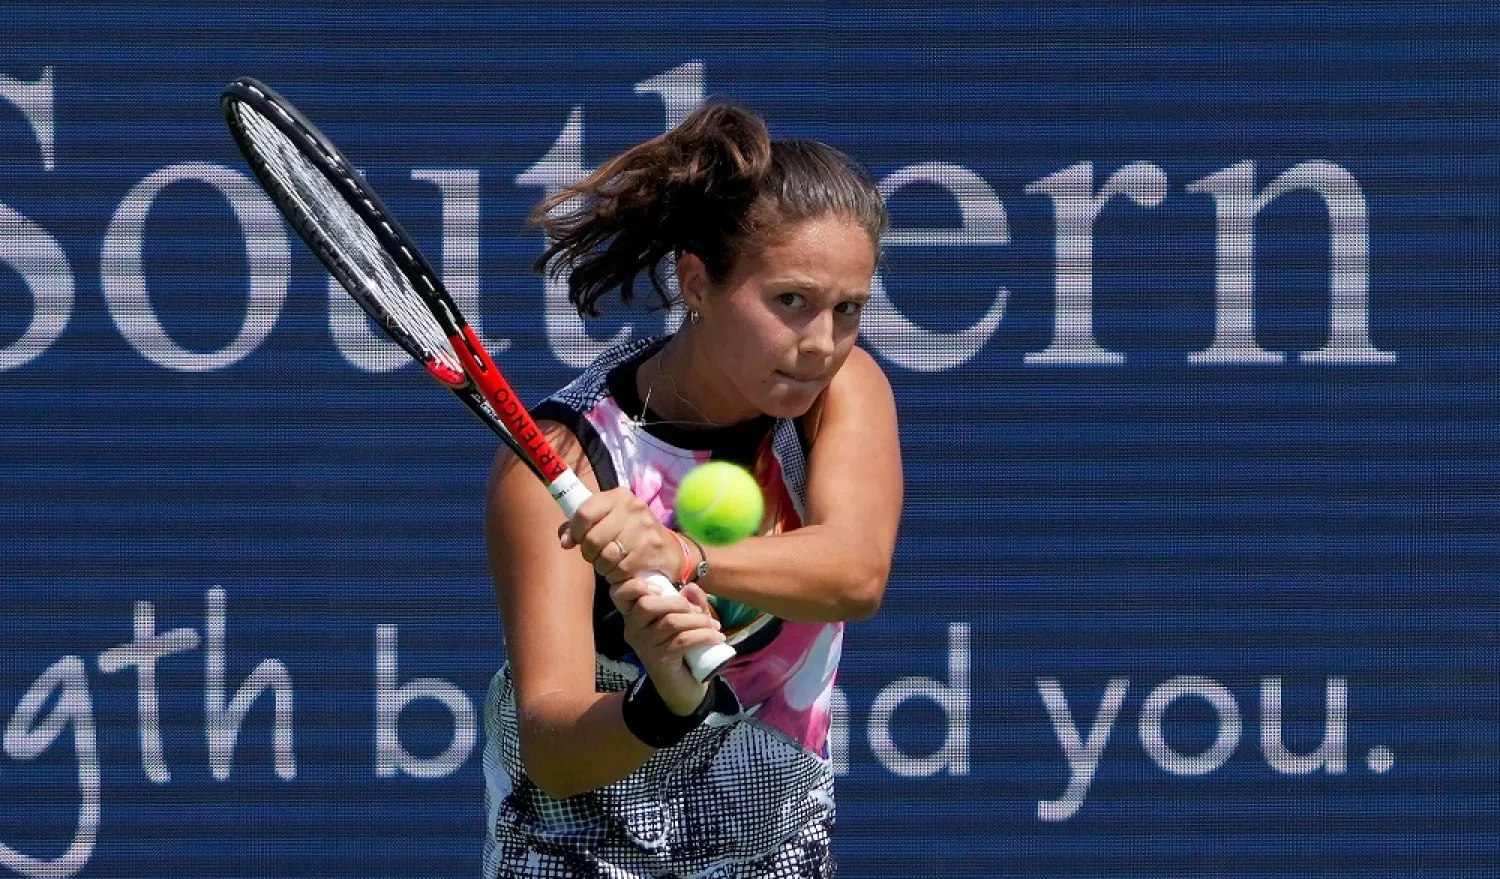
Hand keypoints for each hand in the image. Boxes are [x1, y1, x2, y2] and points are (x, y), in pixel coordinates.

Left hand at [559, 486, 687, 584]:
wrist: (669, 550)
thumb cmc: (630, 534)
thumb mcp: (607, 521)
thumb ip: (580, 526)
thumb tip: (565, 541)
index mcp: (618, 496)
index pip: (584, 512)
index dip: (575, 531)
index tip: (577, 540)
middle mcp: (633, 507)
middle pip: (593, 538)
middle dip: (589, 553)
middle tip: (596, 556)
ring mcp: (644, 528)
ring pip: (606, 557)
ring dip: (602, 567)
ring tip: (609, 565)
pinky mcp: (652, 549)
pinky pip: (620, 569)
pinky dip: (616, 576)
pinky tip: (620, 572)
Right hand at [608, 578, 723, 713]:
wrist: (683, 686)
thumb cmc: (682, 647)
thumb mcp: (686, 619)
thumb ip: (689, 601)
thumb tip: (691, 587)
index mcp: (634, 614)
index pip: (620, 593)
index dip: (635, 585)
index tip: (663, 589)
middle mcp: (633, 629)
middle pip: (647, 604)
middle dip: (679, 602)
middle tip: (699, 612)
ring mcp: (644, 646)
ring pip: (670, 622)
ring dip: (699, 620)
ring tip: (714, 626)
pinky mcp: (659, 660)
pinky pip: (683, 640)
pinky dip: (704, 635)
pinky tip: (717, 637)